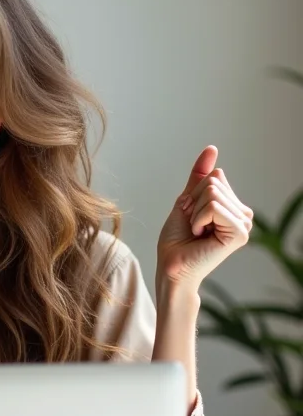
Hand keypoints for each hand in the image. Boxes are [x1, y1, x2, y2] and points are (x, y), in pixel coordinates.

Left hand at [156, 146, 252, 291]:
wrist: (171, 266)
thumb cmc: (176, 240)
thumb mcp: (186, 201)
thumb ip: (200, 177)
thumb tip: (212, 149)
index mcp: (233, 207)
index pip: (215, 177)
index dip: (193, 195)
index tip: (191, 216)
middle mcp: (243, 214)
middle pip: (214, 183)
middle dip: (193, 203)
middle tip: (192, 226)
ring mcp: (243, 224)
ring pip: (213, 193)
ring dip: (194, 213)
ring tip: (196, 232)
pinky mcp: (239, 233)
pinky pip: (214, 207)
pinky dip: (198, 219)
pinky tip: (200, 235)